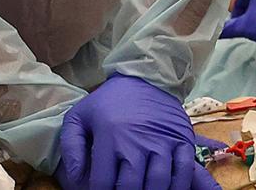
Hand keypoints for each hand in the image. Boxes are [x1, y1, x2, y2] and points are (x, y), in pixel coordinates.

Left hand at [58, 74, 219, 189]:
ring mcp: (161, 140)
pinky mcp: (182, 138)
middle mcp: (136, 140)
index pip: (103, 183)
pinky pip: (185, 169)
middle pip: (131, 187)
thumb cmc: (109, 102)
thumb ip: (70, 146)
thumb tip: (75, 178)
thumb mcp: (79, 116)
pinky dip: (179, 185)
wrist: (145, 76)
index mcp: (109, 136)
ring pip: (158, 182)